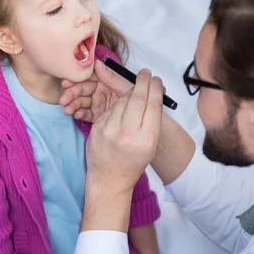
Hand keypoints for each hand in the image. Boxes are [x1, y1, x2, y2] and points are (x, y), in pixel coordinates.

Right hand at [60, 59, 132, 122]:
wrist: (140, 121)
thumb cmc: (136, 100)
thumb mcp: (125, 88)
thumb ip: (112, 77)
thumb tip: (97, 64)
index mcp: (106, 79)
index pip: (89, 76)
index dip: (77, 79)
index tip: (67, 82)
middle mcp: (100, 90)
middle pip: (83, 89)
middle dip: (71, 94)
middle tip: (63, 100)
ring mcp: (97, 102)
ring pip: (82, 101)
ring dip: (73, 105)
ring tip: (67, 110)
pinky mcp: (97, 115)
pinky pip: (86, 113)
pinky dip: (80, 113)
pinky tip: (77, 115)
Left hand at [86, 69, 163, 194]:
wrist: (110, 179)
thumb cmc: (133, 161)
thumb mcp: (150, 144)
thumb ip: (151, 120)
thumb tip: (152, 92)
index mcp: (147, 139)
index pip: (153, 105)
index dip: (155, 88)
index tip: (156, 79)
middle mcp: (128, 134)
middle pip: (137, 98)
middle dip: (142, 83)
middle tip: (145, 73)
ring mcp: (110, 130)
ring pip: (122, 101)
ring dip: (129, 94)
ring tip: (135, 91)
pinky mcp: (97, 129)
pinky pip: (110, 109)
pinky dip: (116, 106)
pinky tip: (121, 108)